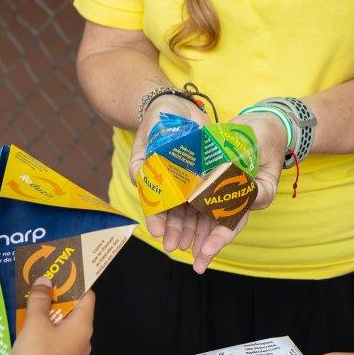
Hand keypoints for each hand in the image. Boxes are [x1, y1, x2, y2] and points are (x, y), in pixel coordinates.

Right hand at [3, 278, 93, 354]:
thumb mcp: (35, 322)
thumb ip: (40, 298)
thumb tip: (45, 282)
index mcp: (83, 326)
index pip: (86, 295)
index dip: (75, 281)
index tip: (60, 269)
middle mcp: (81, 339)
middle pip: (73, 308)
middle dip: (55, 294)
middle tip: (39, 280)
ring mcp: (70, 352)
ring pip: (60, 322)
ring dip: (45, 310)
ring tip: (29, 297)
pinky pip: (52, 336)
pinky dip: (41, 326)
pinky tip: (24, 320)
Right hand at [128, 94, 207, 243]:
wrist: (178, 107)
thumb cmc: (156, 124)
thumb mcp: (144, 141)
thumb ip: (140, 163)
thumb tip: (139, 181)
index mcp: (157, 182)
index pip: (155, 206)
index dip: (156, 219)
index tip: (157, 231)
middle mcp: (174, 186)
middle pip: (175, 214)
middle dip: (174, 232)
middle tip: (174, 247)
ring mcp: (193, 182)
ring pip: (193, 212)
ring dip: (192, 230)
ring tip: (191, 246)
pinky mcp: (210, 176)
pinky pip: (212, 197)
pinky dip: (212, 214)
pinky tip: (215, 227)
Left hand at [177, 110, 287, 272]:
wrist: (257, 123)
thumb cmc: (265, 139)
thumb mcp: (267, 157)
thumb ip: (261, 180)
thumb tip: (253, 198)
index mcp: (248, 198)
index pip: (233, 222)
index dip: (219, 238)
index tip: (206, 250)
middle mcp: (231, 197)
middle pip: (215, 226)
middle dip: (203, 244)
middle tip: (194, 263)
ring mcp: (217, 189)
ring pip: (201, 216)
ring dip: (189, 233)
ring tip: (174, 247)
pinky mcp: (205, 178)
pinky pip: (191, 198)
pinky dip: (180, 211)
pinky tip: (168, 223)